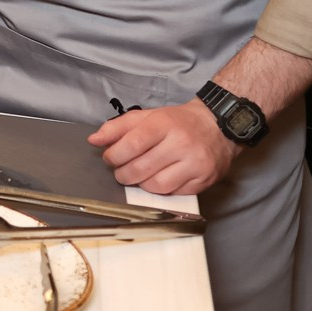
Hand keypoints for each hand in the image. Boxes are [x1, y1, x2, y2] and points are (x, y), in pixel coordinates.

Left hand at [88, 101, 243, 195]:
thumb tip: (94, 140)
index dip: (114, 155)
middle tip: (120, 171)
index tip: (109, 158)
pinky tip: (158, 179)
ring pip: (156, 186)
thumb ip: (118, 127)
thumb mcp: (148, 116)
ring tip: (138, 175)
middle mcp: (181, 144)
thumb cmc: (179, 122)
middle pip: (141, 168)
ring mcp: (195, 164)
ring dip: (140, 184)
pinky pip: (174, 194)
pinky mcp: (204, 181)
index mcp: (165, 124)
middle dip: (123, 174)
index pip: (132, 144)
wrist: (217, 127)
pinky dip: (160, 191)